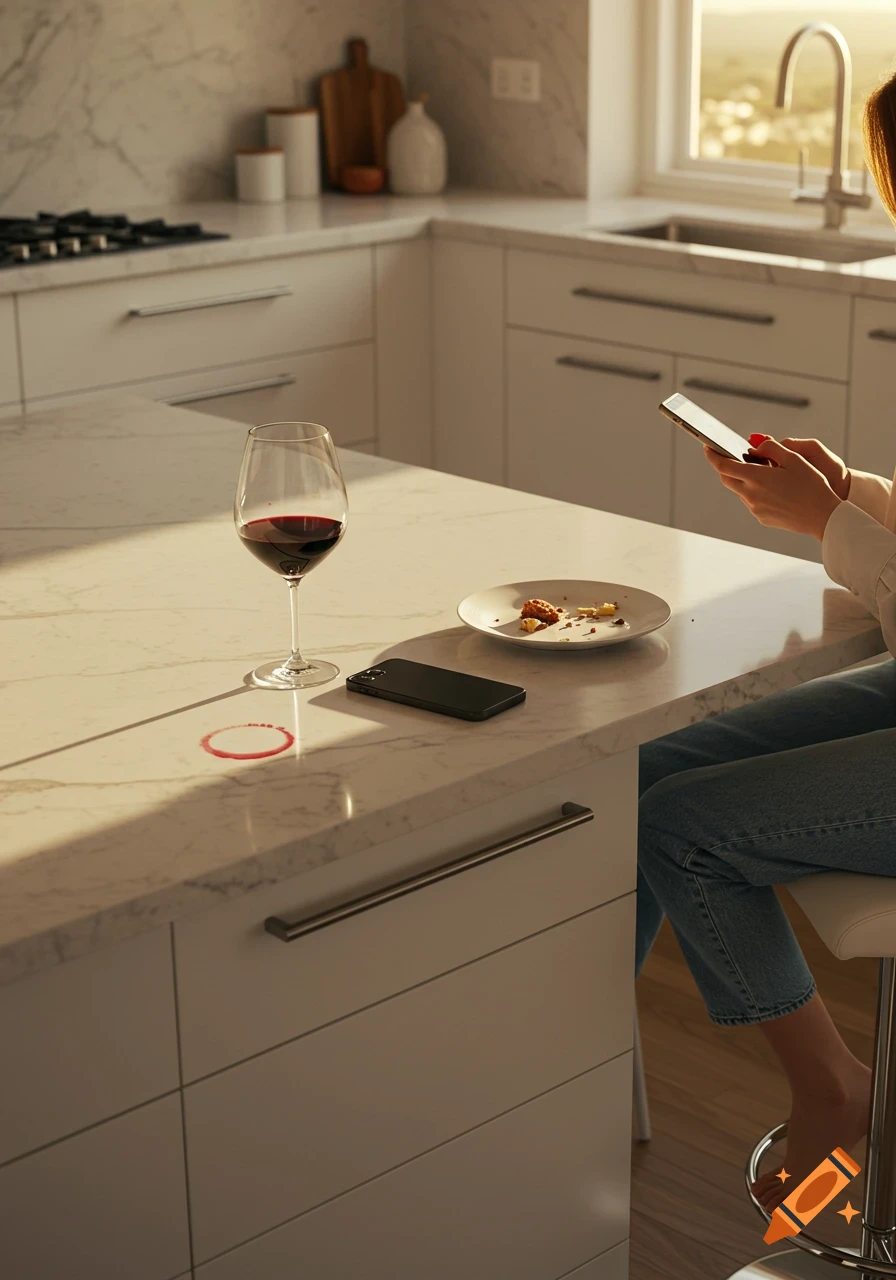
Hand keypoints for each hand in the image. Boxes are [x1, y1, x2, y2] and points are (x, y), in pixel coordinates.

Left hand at [702, 436, 841, 539]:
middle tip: (729, 455)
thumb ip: (771, 448)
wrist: (822, 517)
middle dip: (725, 466)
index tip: (707, 447)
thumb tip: (755, 446)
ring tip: (759, 469)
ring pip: (740, 490)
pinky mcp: (761, 517)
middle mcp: (751, 495)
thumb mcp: (794, 458)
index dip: (712, 455)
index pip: (723, 465)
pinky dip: (754, 491)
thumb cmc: (812, 485)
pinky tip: (770, 487)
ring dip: (743, 479)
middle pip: (727, 478)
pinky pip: (751, 501)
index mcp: (756, 478)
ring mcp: (755, 508)